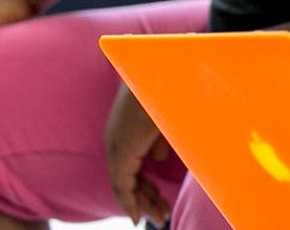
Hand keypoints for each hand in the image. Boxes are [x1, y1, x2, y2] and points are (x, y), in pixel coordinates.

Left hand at [105, 83, 171, 225]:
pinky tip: (139, 217)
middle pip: (129, 177)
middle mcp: (117, 139)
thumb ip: (161, 138)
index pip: (134, 163)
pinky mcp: (121, 153)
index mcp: (127, 129)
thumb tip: (158, 157)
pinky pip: (123, 186)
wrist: (165, 74)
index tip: (160, 199)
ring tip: (160, 216)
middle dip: (148, 197)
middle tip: (163, 213)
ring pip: (126, 185)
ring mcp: (117, 147)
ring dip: (143, 203)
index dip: (146, 184)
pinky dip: (131, 203)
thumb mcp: (168, 118)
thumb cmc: (171, 90)